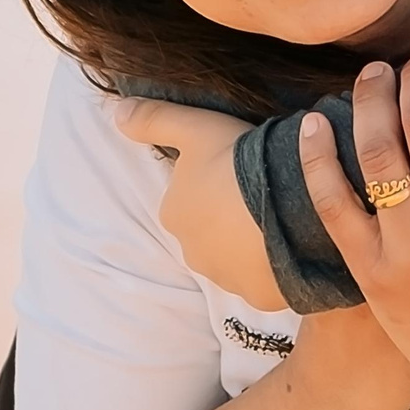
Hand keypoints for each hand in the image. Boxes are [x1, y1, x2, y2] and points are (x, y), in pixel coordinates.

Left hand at [113, 98, 284, 311]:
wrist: (291, 203)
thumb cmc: (238, 161)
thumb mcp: (195, 127)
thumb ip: (154, 120)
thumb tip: (117, 113)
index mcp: (174, 214)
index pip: (190, 199)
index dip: (216, 183)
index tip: (241, 172)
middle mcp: (192, 252)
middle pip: (210, 231)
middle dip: (230, 219)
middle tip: (262, 195)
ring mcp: (226, 278)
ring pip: (236, 257)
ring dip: (251, 243)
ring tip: (280, 219)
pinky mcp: (257, 296)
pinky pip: (263, 278)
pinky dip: (272, 265)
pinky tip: (290, 244)